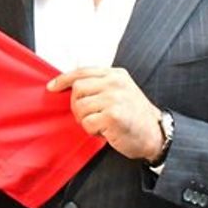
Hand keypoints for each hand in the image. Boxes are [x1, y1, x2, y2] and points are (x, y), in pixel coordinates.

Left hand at [47, 67, 164, 161]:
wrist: (155, 135)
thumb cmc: (135, 116)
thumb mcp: (121, 92)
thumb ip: (100, 85)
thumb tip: (70, 85)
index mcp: (116, 75)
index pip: (82, 71)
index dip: (63, 79)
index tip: (52, 87)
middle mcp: (115, 83)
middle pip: (77, 89)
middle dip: (77, 105)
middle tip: (88, 116)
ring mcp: (114, 98)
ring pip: (80, 107)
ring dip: (85, 120)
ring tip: (101, 124)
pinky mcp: (113, 115)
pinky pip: (87, 123)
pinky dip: (92, 131)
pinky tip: (106, 131)